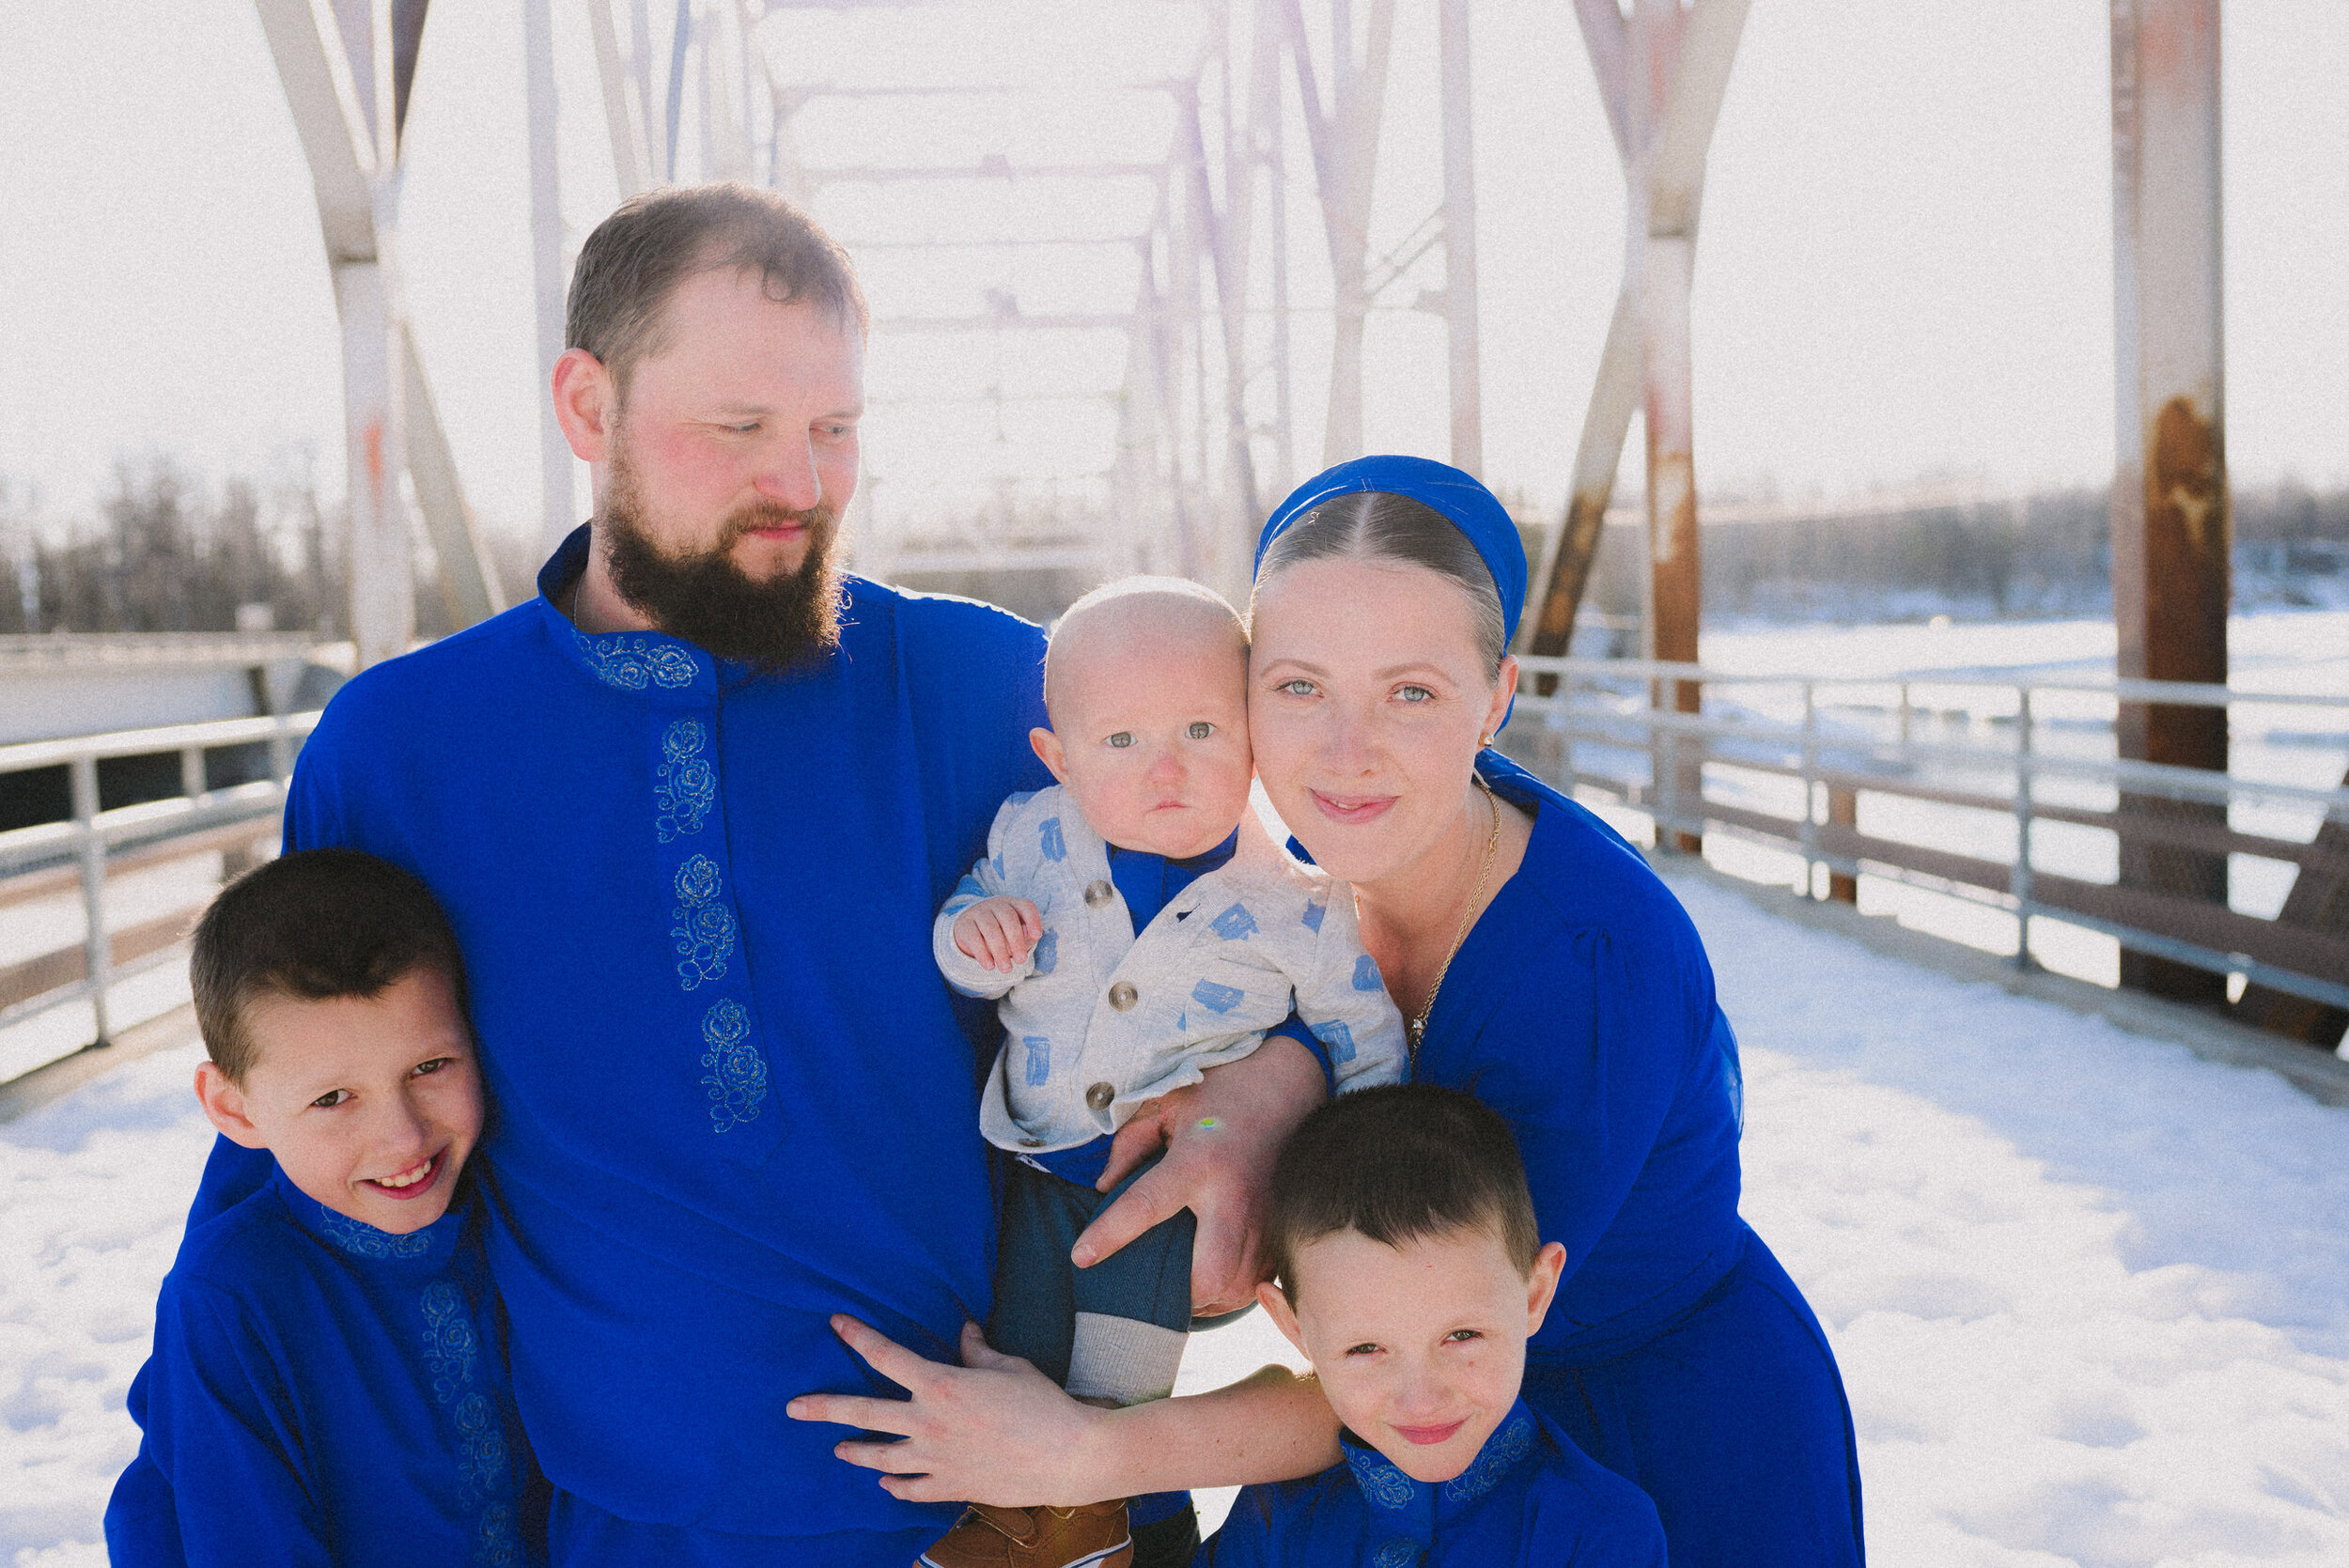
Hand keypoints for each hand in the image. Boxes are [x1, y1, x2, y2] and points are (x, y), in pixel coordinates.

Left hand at [786, 1318, 1109, 1505]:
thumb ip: (978, 1351)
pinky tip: (886, 1485)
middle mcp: (929, 1422)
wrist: (1068, 1455)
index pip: (886, 1356)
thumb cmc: (1043, 1404)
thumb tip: (965, 1332)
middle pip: (864, 1414)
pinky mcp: (951, 1486)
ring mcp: (936, 1459)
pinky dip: (896, 1487)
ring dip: (857, 1453)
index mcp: (941, 1384)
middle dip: (825, 1407)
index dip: (858, 1336)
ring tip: (839, 1449)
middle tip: (794, 1407)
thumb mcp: (1009, 1366)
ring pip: (881, 1458)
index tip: (836, 1323)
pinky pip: (912, 1489)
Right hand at [953, 897, 1041, 971]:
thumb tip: (1031, 936)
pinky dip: (982, 953)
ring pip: (990, 928)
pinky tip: (989, 966)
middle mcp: (996, 905)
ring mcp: (979, 912)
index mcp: (1013, 905)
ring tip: (1006, 969)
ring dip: (999, 951)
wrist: (971, 929)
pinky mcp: (964, 924)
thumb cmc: (1002, 933)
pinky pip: (973, 938)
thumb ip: (1026, 936)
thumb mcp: (1017, 935)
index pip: (1026, 906)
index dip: (1033, 920)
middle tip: (1021, 960)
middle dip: (1016, 940)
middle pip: (1008, 918)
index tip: (1037, 936)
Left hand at [1076, 1034, 1326, 1314]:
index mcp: (1198, 1162)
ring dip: (1208, 1299)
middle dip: (1181, 1294)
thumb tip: (1102, 1189)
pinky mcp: (1281, 1229)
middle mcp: (1234, 1196)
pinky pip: (1260, 1280)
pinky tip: (1215, 1280)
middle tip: (1157, 1287)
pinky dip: (1234, 1290)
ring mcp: (1264, 1217)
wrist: (1288, 1085)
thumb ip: (1130, 1145)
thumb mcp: (1165, 1105)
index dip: (1109, 1236)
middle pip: (1211, 1274)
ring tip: (1183, 1289)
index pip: (1145, 1206)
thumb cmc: (1219, 1094)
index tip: (1081, 1257)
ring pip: (1238, 1287)